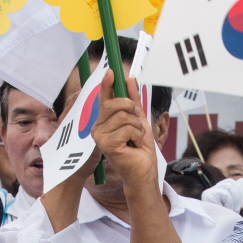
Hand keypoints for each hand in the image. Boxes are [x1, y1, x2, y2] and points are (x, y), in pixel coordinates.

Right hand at [91, 70, 158, 189]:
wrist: (143, 170)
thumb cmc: (140, 149)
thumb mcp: (139, 120)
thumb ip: (133, 101)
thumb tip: (129, 79)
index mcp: (105, 121)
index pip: (104, 98)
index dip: (107, 84)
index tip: (111, 71)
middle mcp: (98, 128)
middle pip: (116, 104)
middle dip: (132, 110)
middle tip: (138, 123)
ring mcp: (101, 137)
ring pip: (124, 116)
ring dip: (137, 126)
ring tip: (137, 138)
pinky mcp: (107, 144)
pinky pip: (126, 128)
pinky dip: (137, 135)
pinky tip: (135, 145)